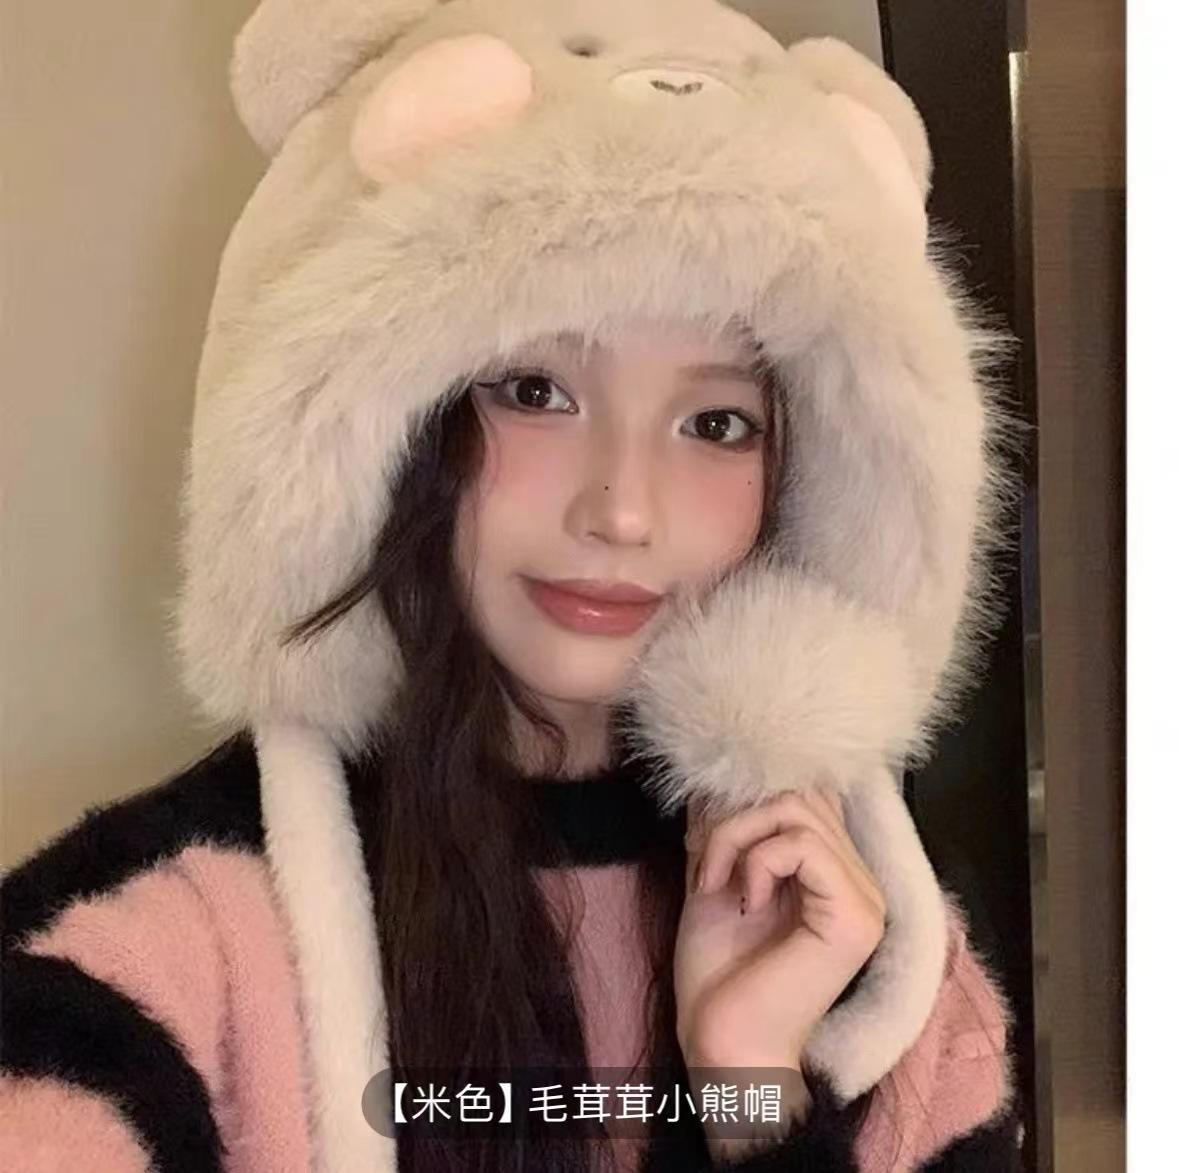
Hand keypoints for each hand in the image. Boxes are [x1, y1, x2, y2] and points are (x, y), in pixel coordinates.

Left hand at [674, 784, 885, 1074]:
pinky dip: (758, 861)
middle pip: (800, 793)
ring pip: (797, 809)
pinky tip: (746, 901)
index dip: (751, 800)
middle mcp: (859, 881)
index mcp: (833, 873)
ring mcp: (864, 899)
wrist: (720, 1040)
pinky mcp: (855, 917)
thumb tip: (713, 774)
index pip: (807, 794)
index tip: (708, 839)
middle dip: (735, 816)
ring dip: (736, 836)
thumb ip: (723, 826)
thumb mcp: (714, 876)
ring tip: (717, 882)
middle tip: (706, 865)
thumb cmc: (717, 970)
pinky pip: (803, 845)